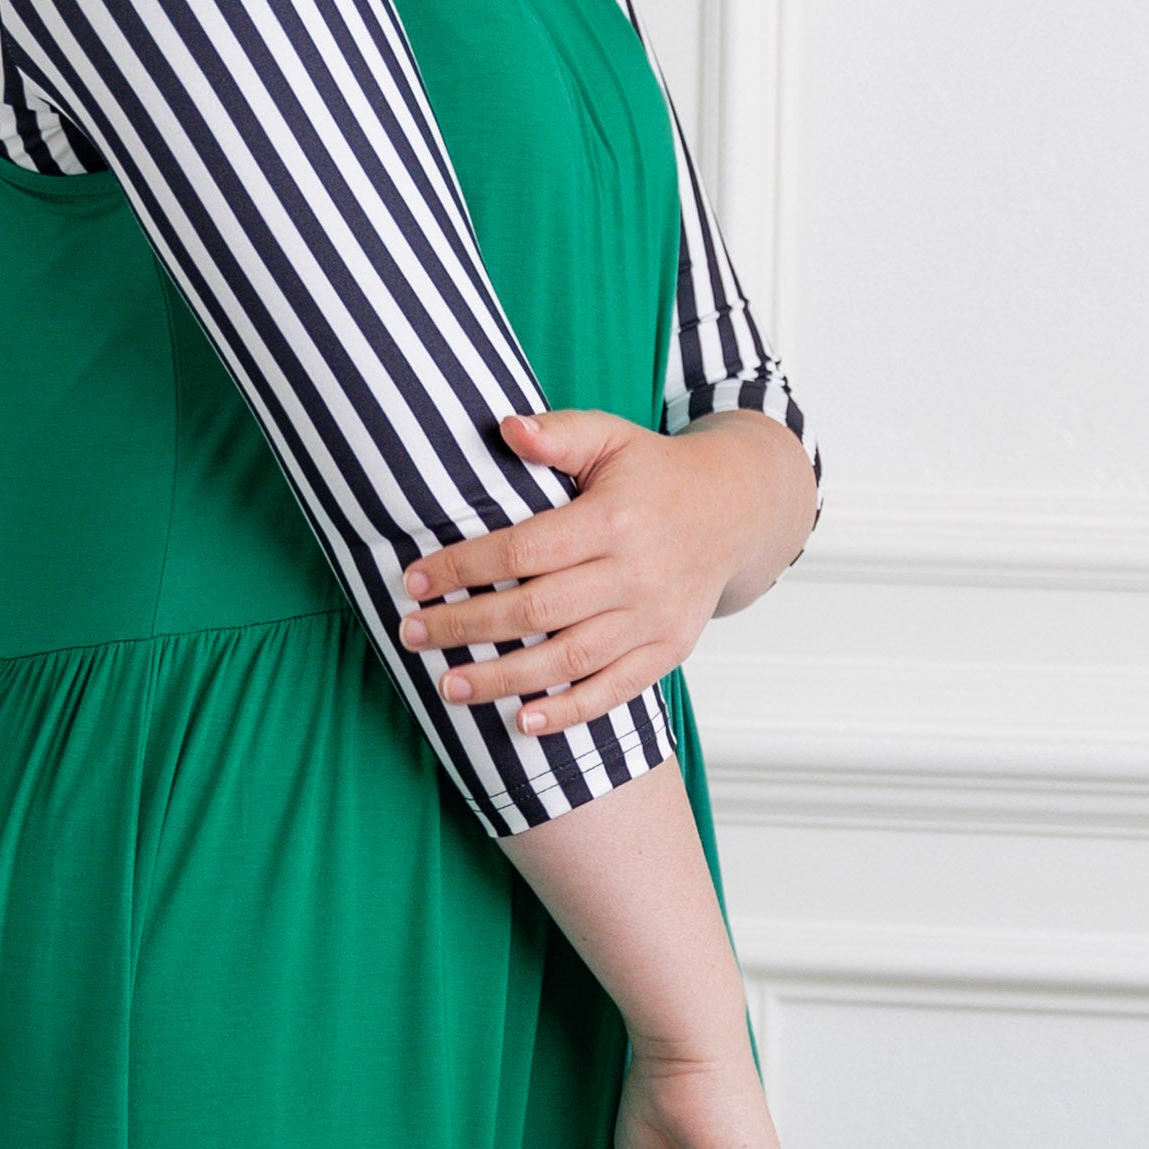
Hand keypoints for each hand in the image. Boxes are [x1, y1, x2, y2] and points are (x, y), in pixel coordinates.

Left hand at [397, 410, 807, 738]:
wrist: (737, 510)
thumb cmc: (656, 474)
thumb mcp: (611, 438)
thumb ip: (558, 433)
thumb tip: (506, 427)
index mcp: (613, 520)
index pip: (522, 552)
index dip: (462, 568)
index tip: (414, 581)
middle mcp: (635, 574)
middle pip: (534, 611)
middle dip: (465, 627)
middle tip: (412, 634)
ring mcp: (654, 618)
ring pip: (568, 659)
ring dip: (502, 680)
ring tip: (448, 686)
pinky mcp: (669, 649)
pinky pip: (615, 690)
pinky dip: (570, 711)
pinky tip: (524, 721)